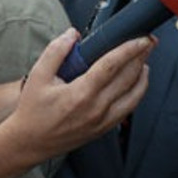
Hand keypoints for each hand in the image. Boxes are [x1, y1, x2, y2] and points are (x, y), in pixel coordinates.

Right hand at [0, 29, 151, 160]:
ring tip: (144, 58)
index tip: (140, 38)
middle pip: (128, 78)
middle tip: (148, 41)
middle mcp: (97, 109)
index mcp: (81, 94)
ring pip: (134, 95)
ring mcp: (103, 121)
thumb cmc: (32, 111)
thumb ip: (56, 51)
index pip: (111, 66)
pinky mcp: (104, 129)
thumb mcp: (38, 76)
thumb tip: (72, 34)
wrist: (29, 143)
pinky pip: (128, 109)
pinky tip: (136, 81)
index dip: (129, 49)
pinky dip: (137, 92)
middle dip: (141, 56)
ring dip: (143, 75)